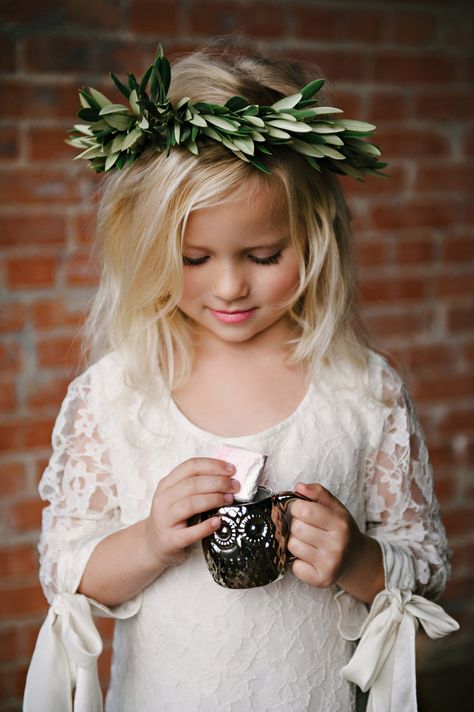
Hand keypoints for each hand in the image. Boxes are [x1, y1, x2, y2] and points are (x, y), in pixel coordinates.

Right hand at [144, 457, 238, 570]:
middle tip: (235, 486)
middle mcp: (163, 499)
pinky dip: (205, 527)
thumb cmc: (172, 517)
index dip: (213, 465)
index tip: (231, 470)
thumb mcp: (177, 496)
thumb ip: (196, 485)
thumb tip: (227, 476)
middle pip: (192, 484)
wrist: (152, 545)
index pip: (190, 466)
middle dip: (218, 482)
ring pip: (190, 504)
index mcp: (167, 484)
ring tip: (229, 500)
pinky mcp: (170, 540)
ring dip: (213, 499)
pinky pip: (189, 533)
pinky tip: (218, 522)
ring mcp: (165, 520)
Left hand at [288, 483, 382, 602]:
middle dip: (297, 525)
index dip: (297, 508)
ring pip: (292, 546)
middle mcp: (337, 545)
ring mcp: (330, 564)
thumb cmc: (341, 530)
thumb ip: (318, 493)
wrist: (356, 559)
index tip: (302, 511)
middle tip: (309, 529)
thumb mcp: (335, 508)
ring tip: (310, 543)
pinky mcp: (322, 580)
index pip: (304, 510)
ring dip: (296, 543)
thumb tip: (299, 487)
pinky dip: (298, 562)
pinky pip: (294, 567)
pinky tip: (310, 558)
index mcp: (340, 524)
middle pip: (296, 528)